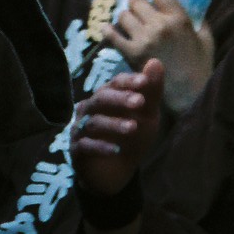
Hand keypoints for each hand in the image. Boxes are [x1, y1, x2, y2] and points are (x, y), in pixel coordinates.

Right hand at [72, 59, 164, 199]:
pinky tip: (116, 150)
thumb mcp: (146, 116)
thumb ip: (150, 91)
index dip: (128, 82)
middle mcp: (89, 110)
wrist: (116, 173)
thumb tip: (156, 61)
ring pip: (94, 123)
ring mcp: (81, 130)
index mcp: (105, 98)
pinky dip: (100, 147)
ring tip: (133, 128)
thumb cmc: (131, 138)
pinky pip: (85, 146)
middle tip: (140, 102)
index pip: (114, 84)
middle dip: (120, 99)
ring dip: (114, 124)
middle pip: (101, 99)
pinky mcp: (77, 151)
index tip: (144, 81)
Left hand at [104, 0, 215, 112]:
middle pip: (135, 1)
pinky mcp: (131, 53)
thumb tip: (196, 8)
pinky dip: (107, 31)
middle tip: (137, 9)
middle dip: (135, 3)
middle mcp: (160, 25)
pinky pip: (112, 35)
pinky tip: (106, 29)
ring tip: (128, 23)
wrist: (189, 96)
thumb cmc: (200, 68)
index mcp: (179, 18)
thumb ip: (200, 22)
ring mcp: (144, 39)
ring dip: (125, 17)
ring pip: (123, 15)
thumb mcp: (206, 40)